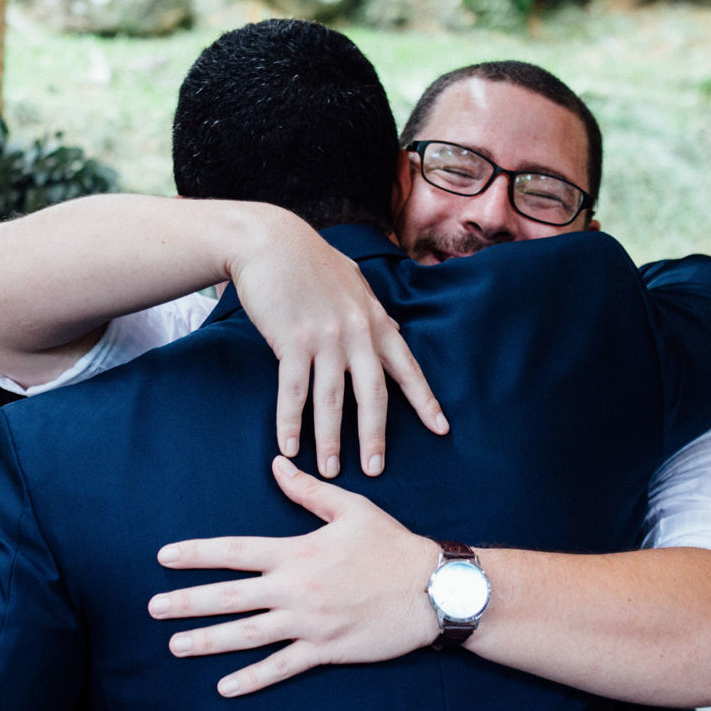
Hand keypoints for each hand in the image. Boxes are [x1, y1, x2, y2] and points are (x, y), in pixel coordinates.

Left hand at [148, 456, 439, 695]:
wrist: (432, 589)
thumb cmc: (393, 545)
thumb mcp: (352, 508)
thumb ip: (308, 491)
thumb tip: (276, 464)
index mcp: (298, 552)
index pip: (235, 551)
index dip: (197, 554)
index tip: (163, 558)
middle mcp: (296, 588)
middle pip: (230, 596)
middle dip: (187, 602)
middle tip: (152, 608)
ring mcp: (309, 623)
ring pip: (248, 634)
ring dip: (208, 640)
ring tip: (175, 645)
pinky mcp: (326, 650)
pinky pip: (281, 666)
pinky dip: (252, 678)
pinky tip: (224, 686)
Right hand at [226, 214, 447, 477]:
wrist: (270, 240)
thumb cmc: (310, 261)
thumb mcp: (352, 281)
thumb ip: (370, 310)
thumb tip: (389, 328)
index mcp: (375, 320)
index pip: (406, 368)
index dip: (424, 400)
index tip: (441, 428)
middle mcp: (356, 332)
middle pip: (372, 395)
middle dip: (375, 437)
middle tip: (375, 470)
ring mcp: (325, 338)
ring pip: (331, 401)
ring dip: (329, 441)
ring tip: (329, 470)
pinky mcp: (292, 341)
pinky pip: (294, 392)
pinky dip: (291, 422)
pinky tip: (290, 446)